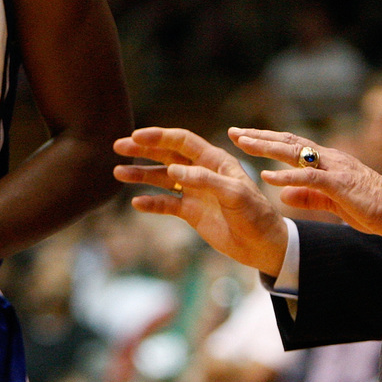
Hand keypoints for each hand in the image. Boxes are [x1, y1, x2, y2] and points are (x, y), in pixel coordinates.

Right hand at [113, 127, 287, 276]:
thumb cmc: (255, 214)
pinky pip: (166, 204)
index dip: (159, 136)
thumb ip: (205, 179)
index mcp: (214, 160)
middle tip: (118, 146)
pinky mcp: (191, 212)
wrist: (263, 245)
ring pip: (162, 178)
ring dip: (141, 174)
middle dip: (142, 150)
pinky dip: (151, 202)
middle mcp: (201, 172)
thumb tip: (173, 169)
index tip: (136, 136)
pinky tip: (137, 202)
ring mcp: (195, 192)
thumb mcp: (234, 194)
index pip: (182, 141)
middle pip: (167, 154)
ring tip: (118, 172)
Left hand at [229, 127, 381, 238]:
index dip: (267, 139)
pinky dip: (287, 176)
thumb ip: (307, 196)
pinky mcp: (340, 184)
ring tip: (243, 144)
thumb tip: (281, 193)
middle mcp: (328, 158)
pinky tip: (267, 177)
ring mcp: (334, 168)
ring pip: (295, 152)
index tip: (243, 137)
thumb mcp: (333, 202)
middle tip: (234, 132)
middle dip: (259, 136)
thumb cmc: (370, 207)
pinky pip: (308, 177)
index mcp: (326, 161)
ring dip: (267, 147)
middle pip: (288, 141)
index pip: (291, 145)